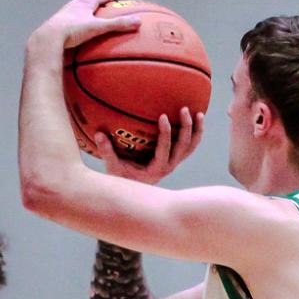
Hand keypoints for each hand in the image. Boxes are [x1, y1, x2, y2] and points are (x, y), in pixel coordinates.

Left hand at [29, 0, 139, 54]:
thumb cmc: (72, 30)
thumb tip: (138, 22)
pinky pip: (74, 14)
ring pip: (81, 2)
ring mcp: (68, 12)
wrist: (49, 37)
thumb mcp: (97, 27)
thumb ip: (117, 25)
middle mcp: (77, 4)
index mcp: (86, 2)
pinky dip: (81, 13)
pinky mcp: (61, 22)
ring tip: (93, 1)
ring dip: (90, 0)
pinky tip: (79, 20)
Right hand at [89, 107, 204, 185]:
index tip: (163, 116)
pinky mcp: (175, 159)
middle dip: (185, 128)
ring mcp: (174, 163)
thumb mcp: (113, 167)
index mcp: (156, 169)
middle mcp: (168, 167)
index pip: (165, 150)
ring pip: (190, 147)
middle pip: (183, 147)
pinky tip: (198, 119)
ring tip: (199, 113)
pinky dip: (195, 134)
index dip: (166, 134)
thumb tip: (98, 134)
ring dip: (196, 130)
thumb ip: (107, 151)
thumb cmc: (121, 177)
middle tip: (183, 108)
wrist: (133, 190)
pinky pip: (189, 147)